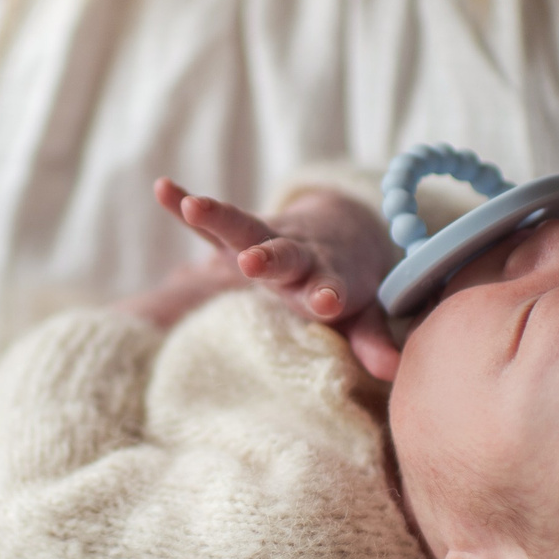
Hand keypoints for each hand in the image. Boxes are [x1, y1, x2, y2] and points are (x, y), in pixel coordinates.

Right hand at [154, 179, 402, 378]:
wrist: (343, 230)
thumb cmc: (347, 283)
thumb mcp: (363, 311)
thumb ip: (372, 339)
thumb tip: (397, 370)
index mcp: (328, 277)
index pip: (329, 286)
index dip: (328, 294)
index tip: (328, 301)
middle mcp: (298, 254)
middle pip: (284, 254)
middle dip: (270, 258)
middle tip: (255, 262)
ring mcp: (268, 239)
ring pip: (245, 227)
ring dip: (220, 217)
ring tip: (193, 205)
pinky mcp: (242, 232)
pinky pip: (210, 221)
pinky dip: (186, 203)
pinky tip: (161, 187)